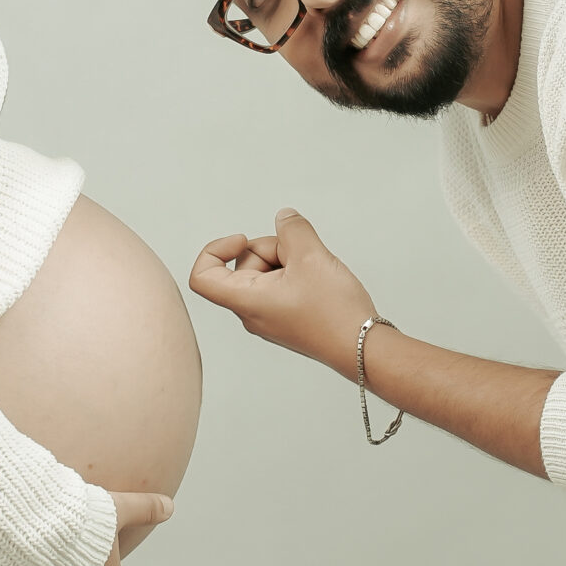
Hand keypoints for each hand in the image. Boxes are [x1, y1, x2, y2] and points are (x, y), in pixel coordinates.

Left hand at [188, 208, 377, 371]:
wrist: (363, 347)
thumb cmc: (334, 314)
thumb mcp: (311, 256)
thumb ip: (292, 229)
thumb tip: (284, 218)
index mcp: (246, 301)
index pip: (203, 276)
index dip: (216, 249)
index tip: (243, 239)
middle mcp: (252, 312)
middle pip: (243, 265)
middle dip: (271, 249)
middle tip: (301, 256)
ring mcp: (270, 316)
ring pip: (266, 272)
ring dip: (289, 260)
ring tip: (316, 271)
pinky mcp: (287, 317)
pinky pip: (281, 284)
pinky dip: (298, 273)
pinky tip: (319, 279)